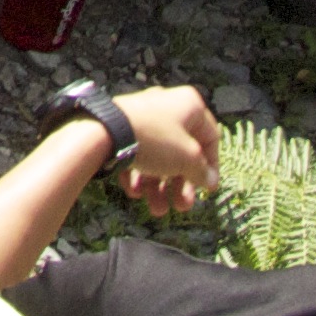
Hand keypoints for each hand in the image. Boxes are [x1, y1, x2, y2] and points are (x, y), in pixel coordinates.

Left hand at [110, 84, 218, 215]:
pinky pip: (137, 154)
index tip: (206, 189)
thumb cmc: (155, 140)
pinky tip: (134, 192)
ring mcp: (143, 117)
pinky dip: (138, 175)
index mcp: (188, 106)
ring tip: (156, 209)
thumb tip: (210, 181)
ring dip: (158, 187)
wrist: (104, 132)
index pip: (210, 138)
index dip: (211, 166)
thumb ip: (202, 171)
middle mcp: (167, 107)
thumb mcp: (188, 158)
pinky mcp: (121, 128)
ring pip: (158, 157)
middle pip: (182, 152)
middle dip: (180, 185)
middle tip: (181, 207)